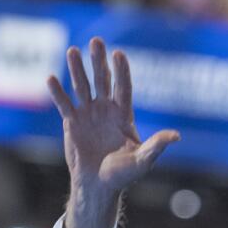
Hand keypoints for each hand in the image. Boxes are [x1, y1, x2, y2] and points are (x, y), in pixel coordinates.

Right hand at [46, 38, 178, 227]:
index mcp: (123, 114)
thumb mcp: (142, 161)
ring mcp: (88, 114)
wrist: (98, 187)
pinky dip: (57, 92)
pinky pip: (64, 104)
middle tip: (95, 41)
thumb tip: (176, 136)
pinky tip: (51, 78)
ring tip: (72, 51)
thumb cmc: (122, 175)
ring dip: (77, 69)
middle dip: (99, 61)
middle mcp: (106, 109)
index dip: (121, 71)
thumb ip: (156, 146)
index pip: (123, 87)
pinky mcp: (72, 122)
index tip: (118, 54)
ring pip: (82, 86)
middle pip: (102, 80)